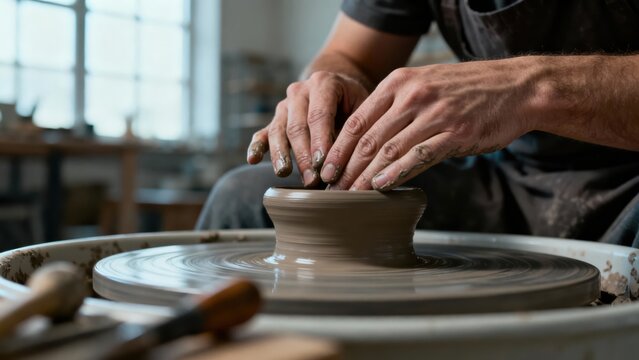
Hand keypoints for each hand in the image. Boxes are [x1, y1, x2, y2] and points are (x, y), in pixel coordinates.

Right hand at [246, 71, 369, 186]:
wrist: (336, 87)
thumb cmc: (354, 102)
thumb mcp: (363, 107)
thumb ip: (356, 129)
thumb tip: (352, 163)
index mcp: (323, 83)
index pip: (319, 115)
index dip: (320, 141)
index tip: (322, 164)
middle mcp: (299, 92)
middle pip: (297, 126)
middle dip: (303, 155)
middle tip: (311, 179)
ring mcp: (284, 106)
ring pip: (278, 131)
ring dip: (281, 154)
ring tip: (284, 173)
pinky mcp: (275, 120)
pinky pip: (263, 133)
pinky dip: (257, 146)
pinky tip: (253, 159)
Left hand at [320, 58, 539, 189]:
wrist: (516, 88)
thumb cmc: (467, 90)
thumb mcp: (425, 84)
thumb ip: (396, 106)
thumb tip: (368, 139)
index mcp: (400, 83)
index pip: (358, 121)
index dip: (338, 148)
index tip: (325, 169)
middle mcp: (412, 96)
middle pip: (368, 139)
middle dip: (346, 168)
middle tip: (332, 189)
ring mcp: (434, 115)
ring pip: (389, 150)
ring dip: (365, 176)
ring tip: (350, 194)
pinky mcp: (455, 134)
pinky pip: (418, 157)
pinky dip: (397, 174)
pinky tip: (381, 187)